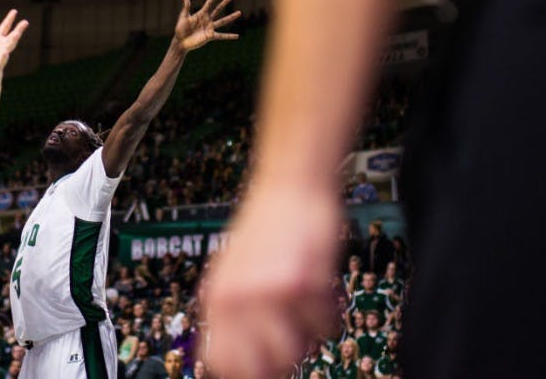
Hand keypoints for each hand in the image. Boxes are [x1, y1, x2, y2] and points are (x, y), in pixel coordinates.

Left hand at [0, 9, 28, 75]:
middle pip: (12, 35)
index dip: (9, 19)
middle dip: (18, 29)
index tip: (14, 11)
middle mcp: (4, 44)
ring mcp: (3, 53)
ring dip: (13, 40)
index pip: (5, 27)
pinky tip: (4, 52)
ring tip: (17, 34)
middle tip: (25, 22)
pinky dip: (3, 56)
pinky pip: (2, 59)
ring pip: (10, 46)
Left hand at [175, 0, 241, 50]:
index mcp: (201, 13)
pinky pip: (221, 36)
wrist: (181, 42)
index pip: (209, 3)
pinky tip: (237, 36)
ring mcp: (210, 27)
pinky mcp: (210, 36)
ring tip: (239, 12)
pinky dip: (229, 36)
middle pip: (218, 9)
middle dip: (225, 2)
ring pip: (223, 21)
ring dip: (231, 17)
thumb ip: (186, 6)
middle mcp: (207, 19)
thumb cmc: (180, 29)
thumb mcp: (183, 16)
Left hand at [202, 186, 340, 378]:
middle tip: (292, 339)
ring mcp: (271, 293)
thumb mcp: (231, 270)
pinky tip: (319, 290)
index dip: (247, 373)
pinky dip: (328, 315)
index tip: (264, 369)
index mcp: (217, 298)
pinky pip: (326, 326)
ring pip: (298, 352)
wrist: (290, 185)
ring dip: (308, 338)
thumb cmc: (264, 227)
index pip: (221, 363)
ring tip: (305, 311)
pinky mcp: (305, 284)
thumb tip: (234, 362)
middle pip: (264, 368)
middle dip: (284, 361)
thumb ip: (230, 314)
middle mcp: (239, 299)